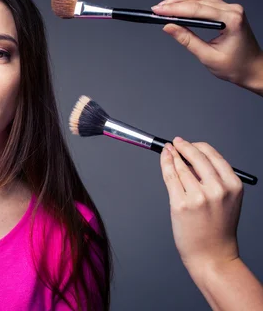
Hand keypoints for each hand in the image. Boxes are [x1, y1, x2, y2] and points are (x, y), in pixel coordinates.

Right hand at [152, 0, 262, 89]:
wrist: (253, 69)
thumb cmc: (236, 66)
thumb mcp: (208, 56)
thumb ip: (187, 40)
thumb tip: (169, 27)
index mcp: (231, 20)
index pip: (197, 9)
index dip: (174, 9)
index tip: (158, 11)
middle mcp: (232, 10)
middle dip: (175, 3)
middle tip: (157, 9)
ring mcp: (231, 9)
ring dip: (181, 0)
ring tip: (164, 7)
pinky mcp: (228, 11)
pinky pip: (206, 1)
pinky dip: (190, 3)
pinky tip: (178, 7)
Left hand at [159, 137, 242, 271]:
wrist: (212, 254)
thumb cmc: (217, 228)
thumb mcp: (225, 199)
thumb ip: (211, 178)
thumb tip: (188, 157)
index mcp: (233, 185)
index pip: (213, 155)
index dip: (197, 146)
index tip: (188, 143)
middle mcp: (218, 189)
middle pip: (196, 157)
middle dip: (183, 146)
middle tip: (176, 142)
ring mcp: (198, 197)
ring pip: (181, 167)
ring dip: (172, 155)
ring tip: (168, 151)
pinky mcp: (181, 204)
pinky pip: (170, 177)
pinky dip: (165, 164)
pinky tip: (164, 158)